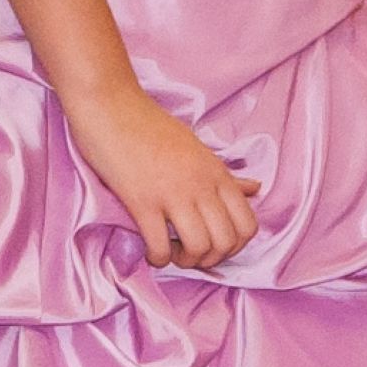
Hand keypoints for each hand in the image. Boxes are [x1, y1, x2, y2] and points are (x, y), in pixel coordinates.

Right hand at [69, 83, 259, 270]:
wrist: (110, 105)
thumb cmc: (150, 126)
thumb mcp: (198, 148)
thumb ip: (226, 175)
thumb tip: (257, 188)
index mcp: (217, 172)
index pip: (248, 225)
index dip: (234, 247)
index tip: (212, 245)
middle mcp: (201, 184)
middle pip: (226, 242)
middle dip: (209, 259)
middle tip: (189, 252)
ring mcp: (173, 193)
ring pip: (199, 248)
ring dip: (184, 261)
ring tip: (170, 252)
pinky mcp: (142, 201)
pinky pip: (159, 247)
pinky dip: (156, 258)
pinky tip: (149, 250)